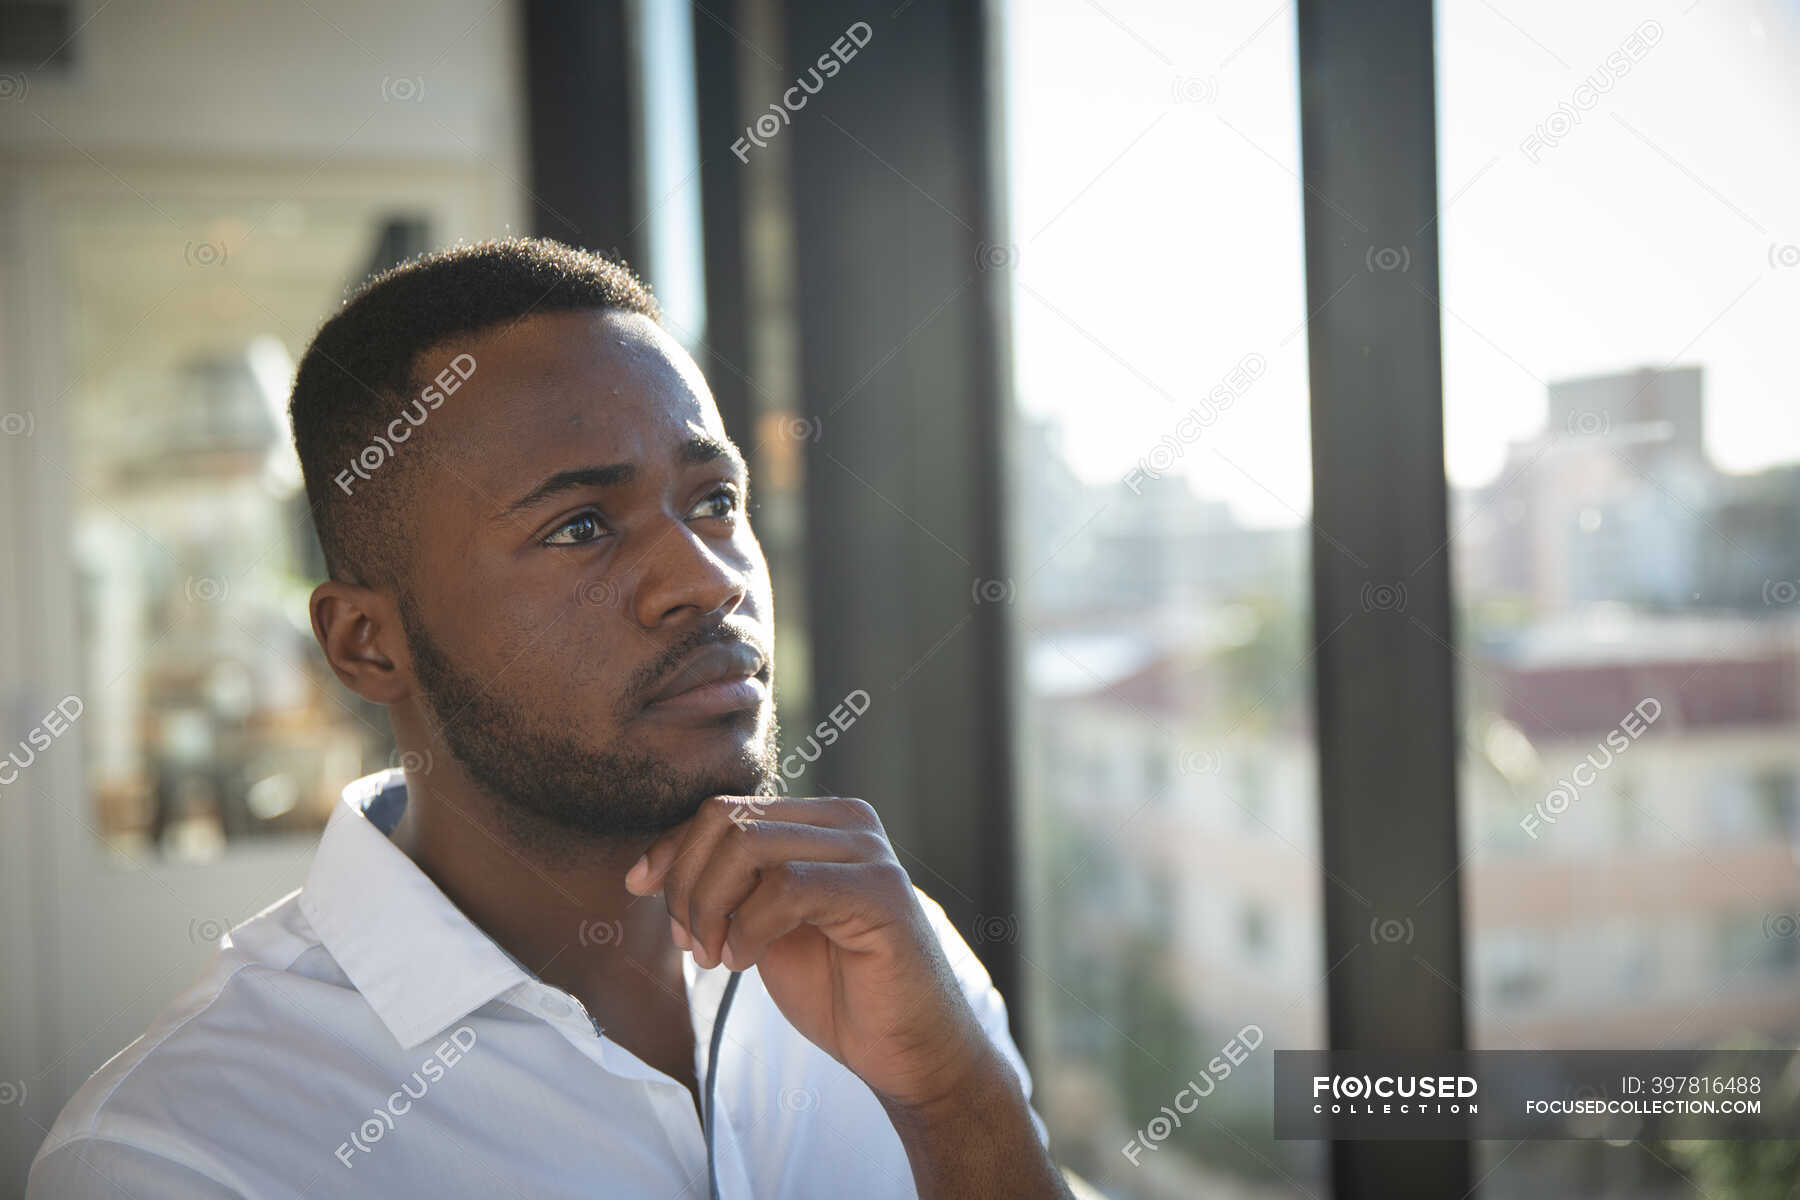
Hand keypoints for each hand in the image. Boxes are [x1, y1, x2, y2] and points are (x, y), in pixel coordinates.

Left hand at [622, 795, 994, 1110]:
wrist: (908, 1051)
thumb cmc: (838, 989)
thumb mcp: (762, 926)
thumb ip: (726, 887)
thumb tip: (647, 868)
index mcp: (820, 820)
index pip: (725, 807)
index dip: (673, 849)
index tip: (640, 890)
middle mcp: (848, 820)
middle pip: (728, 818)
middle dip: (687, 882)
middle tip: (692, 944)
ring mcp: (868, 851)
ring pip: (748, 845)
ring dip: (711, 907)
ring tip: (719, 957)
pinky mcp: (881, 892)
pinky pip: (786, 887)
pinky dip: (748, 927)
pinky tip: (747, 961)